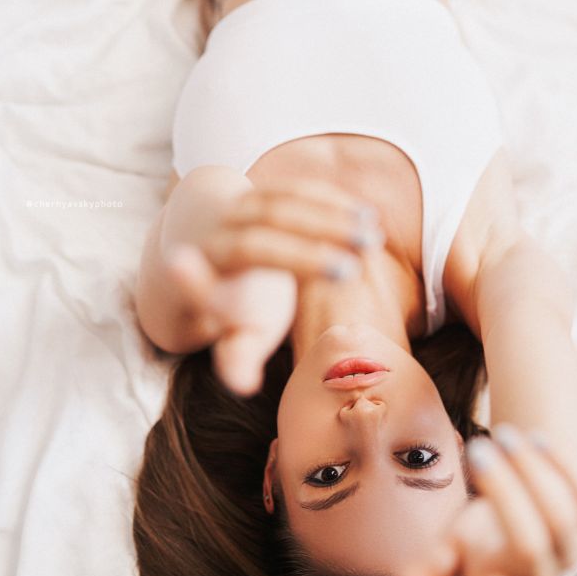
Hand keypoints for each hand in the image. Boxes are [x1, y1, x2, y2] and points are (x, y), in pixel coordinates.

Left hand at [163, 178, 383, 394]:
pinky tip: (367, 217)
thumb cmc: (237, 307)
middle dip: (303, 256)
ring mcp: (236, 208)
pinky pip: (295, 190)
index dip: (204, 284)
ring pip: (278, 207)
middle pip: (255, 244)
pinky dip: (330, 201)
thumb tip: (243, 385)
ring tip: (372, 240)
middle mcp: (215, 240)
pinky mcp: (258, 190)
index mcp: (206, 281)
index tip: (210, 275)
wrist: (212, 252)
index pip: (206, 291)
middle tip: (353, 271)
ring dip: (327, 220)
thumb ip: (238, 355)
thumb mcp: (235, 332)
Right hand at [398, 426, 576, 575]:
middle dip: (503, 493)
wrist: (525, 510)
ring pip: (561, 515)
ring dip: (530, 470)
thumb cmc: (483, 533)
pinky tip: (536, 438)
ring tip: (502, 433)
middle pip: (530, 544)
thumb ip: (437, 562)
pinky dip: (561, 464)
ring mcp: (573, 553)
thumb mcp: (457, 544)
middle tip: (477, 449)